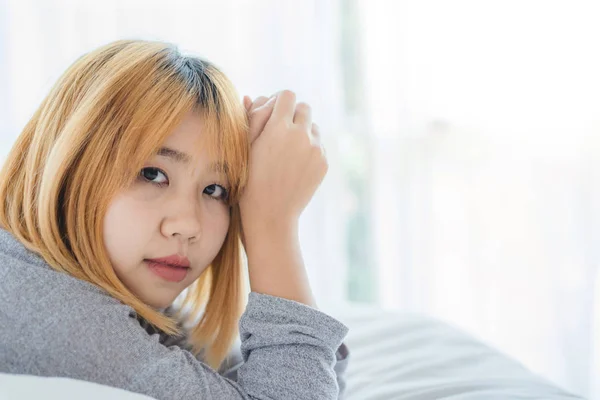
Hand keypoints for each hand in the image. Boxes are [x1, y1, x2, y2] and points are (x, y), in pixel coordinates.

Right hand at [239, 90, 327, 229]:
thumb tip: (250, 95)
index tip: (273, 113)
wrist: (270, 214)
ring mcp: (316, 149)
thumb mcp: (244, 147)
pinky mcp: (324, 163)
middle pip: (304, 108)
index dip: (279, 102)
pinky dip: (309, 149)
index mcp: (279, 127)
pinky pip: (319, 145)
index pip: (287, 95)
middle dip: (293, 114)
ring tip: (287, 150)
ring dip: (303, 132)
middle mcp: (301, 134)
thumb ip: (250, 117)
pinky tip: (295, 164)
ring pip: (313, 127)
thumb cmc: (249, 180)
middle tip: (281, 130)